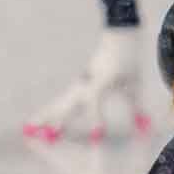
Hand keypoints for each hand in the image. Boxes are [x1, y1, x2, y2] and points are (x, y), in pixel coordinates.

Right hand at [23, 27, 150, 142]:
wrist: (119, 36)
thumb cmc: (128, 60)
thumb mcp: (135, 85)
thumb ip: (137, 109)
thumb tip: (144, 129)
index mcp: (100, 82)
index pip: (96, 105)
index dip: (96, 121)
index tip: (95, 138)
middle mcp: (85, 83)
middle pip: (68, 105)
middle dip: (57, 121)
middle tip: (46, 137)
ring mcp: (80, 83)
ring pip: (60, 102)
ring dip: (45, 115)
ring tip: (28, 128)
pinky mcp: (79, 84)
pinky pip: (62, 100)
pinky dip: (51, 109)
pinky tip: (39, 119)